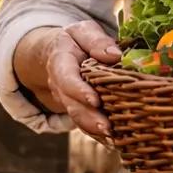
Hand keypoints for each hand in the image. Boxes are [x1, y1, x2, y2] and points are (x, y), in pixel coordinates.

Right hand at [30, 21, 121, 140]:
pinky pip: (85, 123)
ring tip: (112, 136)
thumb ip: (96, 40)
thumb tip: (115, 55)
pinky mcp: (77, 109)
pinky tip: (114, 141)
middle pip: (72, 104)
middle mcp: (60, 85)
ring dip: (93, 129)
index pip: (66, 78)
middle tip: (107, 127)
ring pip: (78, 117)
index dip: (78, 90)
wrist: (58, 53)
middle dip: (88, 117)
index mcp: (60, 62)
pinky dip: (97, 134)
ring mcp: (67, 100)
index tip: (95, 100)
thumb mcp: (83, 31)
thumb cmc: (75, 41)